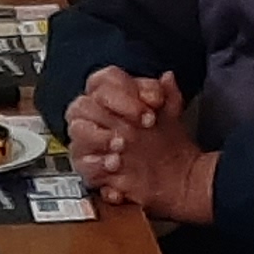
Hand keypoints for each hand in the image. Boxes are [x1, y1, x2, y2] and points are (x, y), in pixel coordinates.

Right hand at [70, 73, 214, 222]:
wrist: (176, 175)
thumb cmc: (167, 140)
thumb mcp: (172, 113)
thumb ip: (169, 94)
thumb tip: (167, 79)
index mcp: (113, 96)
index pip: (105, 81)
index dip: (125, 90)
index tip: (153, 103)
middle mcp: (97, 116)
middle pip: (83, 104)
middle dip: (112, 112)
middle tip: (143, 124)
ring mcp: (92, 142)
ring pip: (76, 131)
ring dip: (99, 137)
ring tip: (122, 145)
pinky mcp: (91, 168)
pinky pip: (82, 164)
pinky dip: (98, 165)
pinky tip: (116, 165)